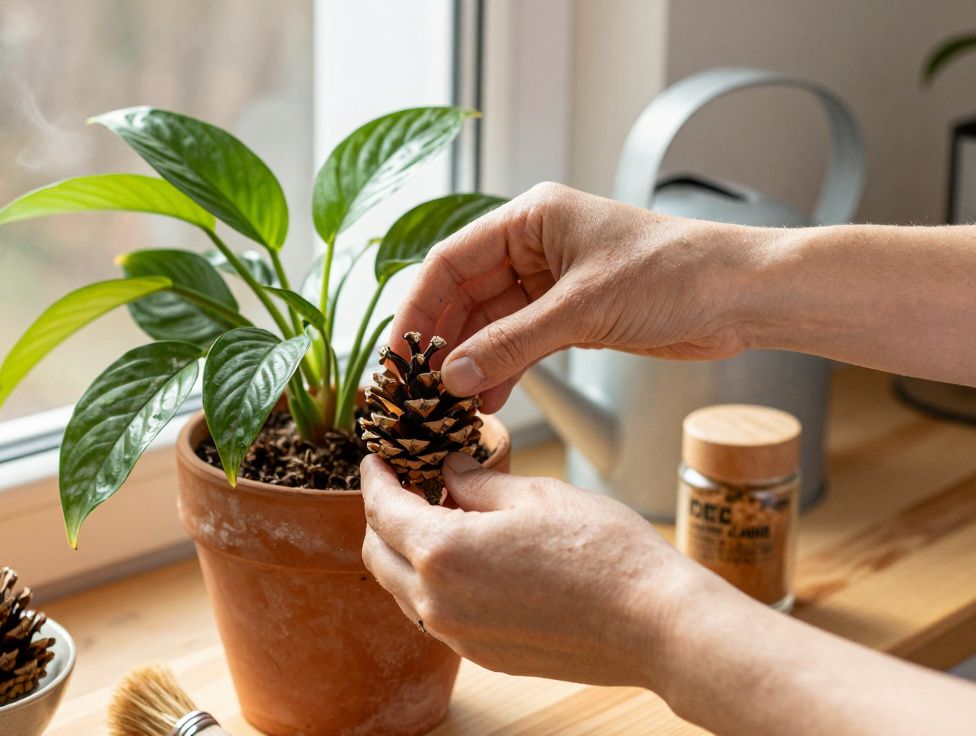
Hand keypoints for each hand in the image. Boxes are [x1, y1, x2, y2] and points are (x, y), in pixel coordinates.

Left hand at [360, 452, 702, 686]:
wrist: (655, 624)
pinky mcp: (483, 655)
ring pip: (403, 589)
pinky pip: (436, 614)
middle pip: (378, 554)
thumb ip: (476, 482)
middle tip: (403, 484)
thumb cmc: (602, 551)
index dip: (374, 477)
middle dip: (381, 516)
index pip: (381, 509)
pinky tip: (468, 557)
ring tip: (438, 516)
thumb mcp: (533, 495)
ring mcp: (459, 635)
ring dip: (407, 552)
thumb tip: (447, 471)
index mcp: (441, 553)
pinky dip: (434, 582)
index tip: (376, 459)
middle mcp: (437, 602)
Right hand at [391, 182, 760, 411]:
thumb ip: (512, 344)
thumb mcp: (583, 310)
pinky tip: (485, 404)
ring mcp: (550, 283)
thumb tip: (450, 377)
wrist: (743, 296)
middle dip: (440, 343)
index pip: (449, 262)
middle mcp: (532, 246)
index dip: (417, 311)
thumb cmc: (674, 276)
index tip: (396, 357)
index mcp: (529, 219)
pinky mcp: (571, 316)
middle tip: (414, 390)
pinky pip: (519, 345)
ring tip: (447, 406)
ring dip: (469, 364)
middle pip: (463, 296)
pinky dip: (501, 372)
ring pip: (489, 325)